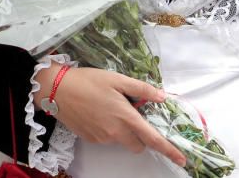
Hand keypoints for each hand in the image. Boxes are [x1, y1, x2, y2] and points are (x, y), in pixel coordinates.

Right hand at [36, 66, 185, 166]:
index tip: (181, 159)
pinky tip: (98, 112)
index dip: (169, 150)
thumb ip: (141, 89)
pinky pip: (107, 138)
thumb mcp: (117, 79)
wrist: (57, 90)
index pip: (153, 139)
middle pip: (139, 145)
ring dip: (123, 130)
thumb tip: (162, 97)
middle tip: (133, 114)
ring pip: (122, 141)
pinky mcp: (91, 139)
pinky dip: (109, 129)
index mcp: (126, 117)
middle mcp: (116, 133)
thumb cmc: (88, 81)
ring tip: (110, 107)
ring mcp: (102, 138)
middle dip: (141, 135)